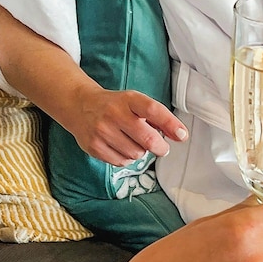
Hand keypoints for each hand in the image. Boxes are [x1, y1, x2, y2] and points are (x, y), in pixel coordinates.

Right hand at [70, 85, 187, 164]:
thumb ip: (157, 118)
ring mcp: (102, 131)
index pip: (153, 110)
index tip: (182, 135)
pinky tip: (120, 147)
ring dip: (140, 152)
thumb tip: (179, 135)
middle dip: (160, 147)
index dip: (170, 124)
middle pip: (147, 139)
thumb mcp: (135, 103)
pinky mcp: (94, 146)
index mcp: (128, 99)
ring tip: (132, 142)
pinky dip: (126, 158)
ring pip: (136, 154)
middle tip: (161, 147)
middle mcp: (114, 113)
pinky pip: (122, 161)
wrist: (80, 106)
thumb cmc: (115, 106)